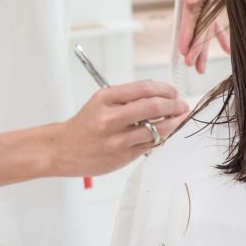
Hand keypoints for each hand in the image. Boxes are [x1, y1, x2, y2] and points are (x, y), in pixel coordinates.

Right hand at [51, 81, 188, 176]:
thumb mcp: (101, 101)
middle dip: (174, 105)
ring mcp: (117, 139)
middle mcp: (111, 117)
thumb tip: (161, 95)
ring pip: (156, 129)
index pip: (145, 88)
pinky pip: (149, 145)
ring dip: (173, 123)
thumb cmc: (85, 123)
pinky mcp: (122, 156)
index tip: (174, 92)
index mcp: (106, 98)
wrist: (63, 149)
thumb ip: (128, 97)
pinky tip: (163, 133)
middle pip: (153, 106)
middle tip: (182, 106)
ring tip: (178, 119)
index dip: (165, 89)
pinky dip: (160, 137)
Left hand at [148, 0, 230, 73]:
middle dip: (199, 46)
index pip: (197, 14)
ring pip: (207, 22)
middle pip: (205, 23)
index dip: (192, 35)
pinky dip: (213, 32)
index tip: (186, 53)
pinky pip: (207, 16)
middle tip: (193, 67)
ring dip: (205, 44)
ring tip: (200, 66)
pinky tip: (223, 46)